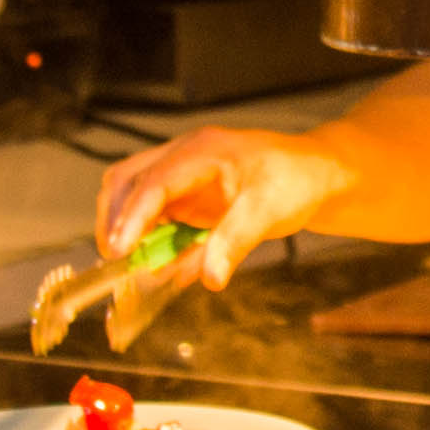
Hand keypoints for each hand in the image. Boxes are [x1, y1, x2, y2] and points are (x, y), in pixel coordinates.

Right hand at [93, 129, 356, 287]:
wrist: (314, 173)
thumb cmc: (294, 181)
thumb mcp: (270, 211)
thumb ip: (235, 242)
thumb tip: (210, 278)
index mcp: (203, 151)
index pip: (155, 181)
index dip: (132, 217)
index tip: (119, 250)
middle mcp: (183, 156)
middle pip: (127, 179)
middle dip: (115, 220)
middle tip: (117, 260)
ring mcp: (180, 173)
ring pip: (131, 192)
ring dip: (125, 228)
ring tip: (132, 263)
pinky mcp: (183, 192)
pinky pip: (151, 212)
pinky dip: (146, 236)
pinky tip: (158, 261)